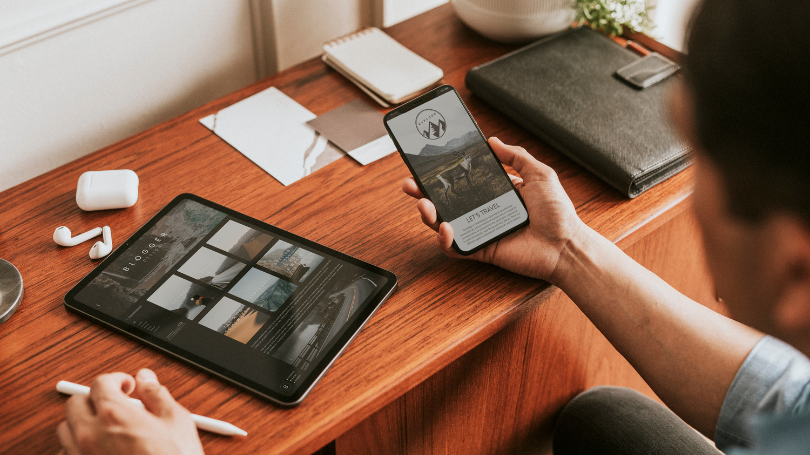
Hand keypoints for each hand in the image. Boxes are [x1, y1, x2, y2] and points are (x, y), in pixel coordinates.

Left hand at [57, 369, 203, 454]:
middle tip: (116, 403)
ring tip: (105, 427)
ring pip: (65, 429)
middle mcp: (90, 434)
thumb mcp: (176, 421)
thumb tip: (146, 379)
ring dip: (82, 422)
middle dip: (94, 399)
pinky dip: (77, 447)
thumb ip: (156, 395)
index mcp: (114, 414)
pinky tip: (98, 449)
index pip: (100, 383)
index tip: (127, 386)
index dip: (116, 379)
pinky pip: (66, 454)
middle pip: (75, 403)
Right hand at [401, 137, 584, 282]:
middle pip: (445, 201)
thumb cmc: (558, 212)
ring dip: (428, 214)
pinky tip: (445, 229)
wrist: (566, 245)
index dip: (442, 172)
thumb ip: (516, 156)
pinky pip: (455, 247)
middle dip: (422, 192)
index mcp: (494, 191)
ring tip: (423, 205)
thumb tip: (492, 140)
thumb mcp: (539, 173)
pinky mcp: (481, 250)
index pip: (461, 179)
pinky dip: (445, 240)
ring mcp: (480, 230)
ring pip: (443, 223)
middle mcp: (483, 210)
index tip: (427, 162)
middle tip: (410, 183)